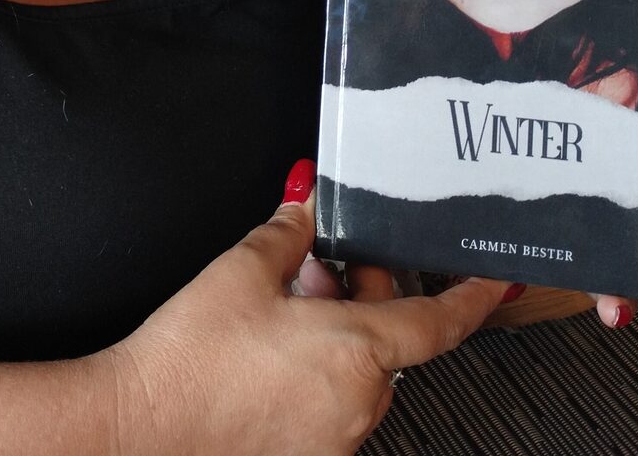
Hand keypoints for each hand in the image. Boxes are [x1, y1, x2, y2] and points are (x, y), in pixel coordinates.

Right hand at [101, 161, 508, 455]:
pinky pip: (329, 406)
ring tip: (279, 308)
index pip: (441, 321)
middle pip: (388, 339)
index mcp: (357, 352)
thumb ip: (289, 231)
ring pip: (356, 373)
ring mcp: (333, 441)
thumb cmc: (188, 361)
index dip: (475, 296)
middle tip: (316, 264)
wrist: (137, 430)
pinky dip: (314, 373)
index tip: (500, 281)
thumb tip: (306, 204)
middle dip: (360, 295)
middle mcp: (357, 405)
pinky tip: (268, 352)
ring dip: (334, 334)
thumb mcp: (242, 270)